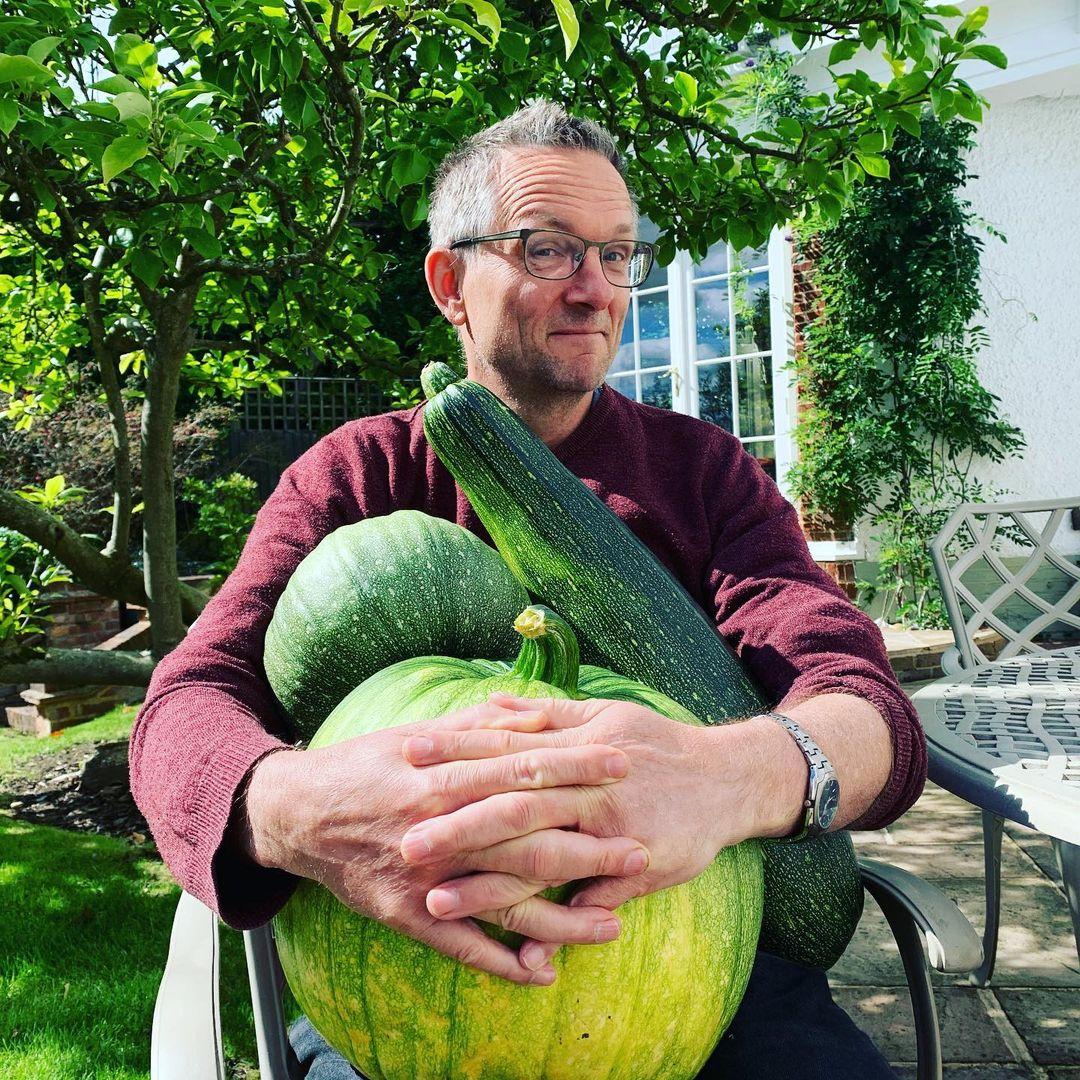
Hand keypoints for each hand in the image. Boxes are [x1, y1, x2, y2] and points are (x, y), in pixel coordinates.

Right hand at [238, 694, 645, 984]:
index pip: (524, 771)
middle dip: (587, 845)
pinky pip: (460, 946)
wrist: (298, 814)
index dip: (575, 768)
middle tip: (640, 849)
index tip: (622, 765)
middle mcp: (439, 829)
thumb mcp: (416, 735)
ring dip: (561, 917)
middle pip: (526, 840)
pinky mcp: (405, 916)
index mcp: (444, 776)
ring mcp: (424, 879)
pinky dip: (502, 962)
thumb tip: (532, 713)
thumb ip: (476, 728)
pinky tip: (544, 973)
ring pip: (503, 903)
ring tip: (613, 923)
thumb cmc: (365, 766)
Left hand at [401, 693, 767, 970]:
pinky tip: (518, 944)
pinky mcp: (635, 867)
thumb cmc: (658, 744)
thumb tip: (492, 701)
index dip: (457, 751)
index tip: (408, 755)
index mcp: (577, 746)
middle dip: (457, 823)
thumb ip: (547, 713)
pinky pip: (589, 897)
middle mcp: (590, 787)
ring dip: (487, 882)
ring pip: (541, 857)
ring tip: (435, 900)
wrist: (729, 778)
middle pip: (513, 805)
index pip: (505, 748)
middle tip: (404, 839)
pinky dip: (554, 922)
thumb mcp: (605, 715)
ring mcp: (613, 829)